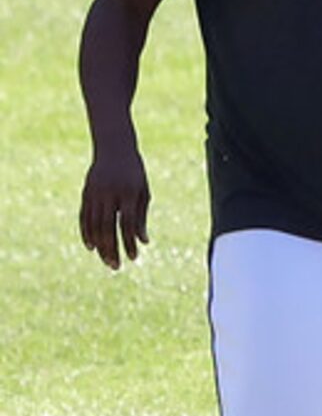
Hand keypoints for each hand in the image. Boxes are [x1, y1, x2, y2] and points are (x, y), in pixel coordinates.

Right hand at [79, 145, 149, 269]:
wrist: (114, 149)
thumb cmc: (135, 173)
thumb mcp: (144, 192)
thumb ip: (141, 217)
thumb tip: (143, 241)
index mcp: (129, 193)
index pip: (127, 224)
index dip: (130, 243)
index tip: (134, 258)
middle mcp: (110, 194)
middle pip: (108, 228)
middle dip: (112, 249)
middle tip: (116, 267)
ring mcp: (95, 194)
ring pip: (94, 225)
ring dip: (100, 245)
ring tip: (107, 261)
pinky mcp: (85, 194)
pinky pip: (84, 217)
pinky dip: (86, 233)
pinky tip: (91, 247)